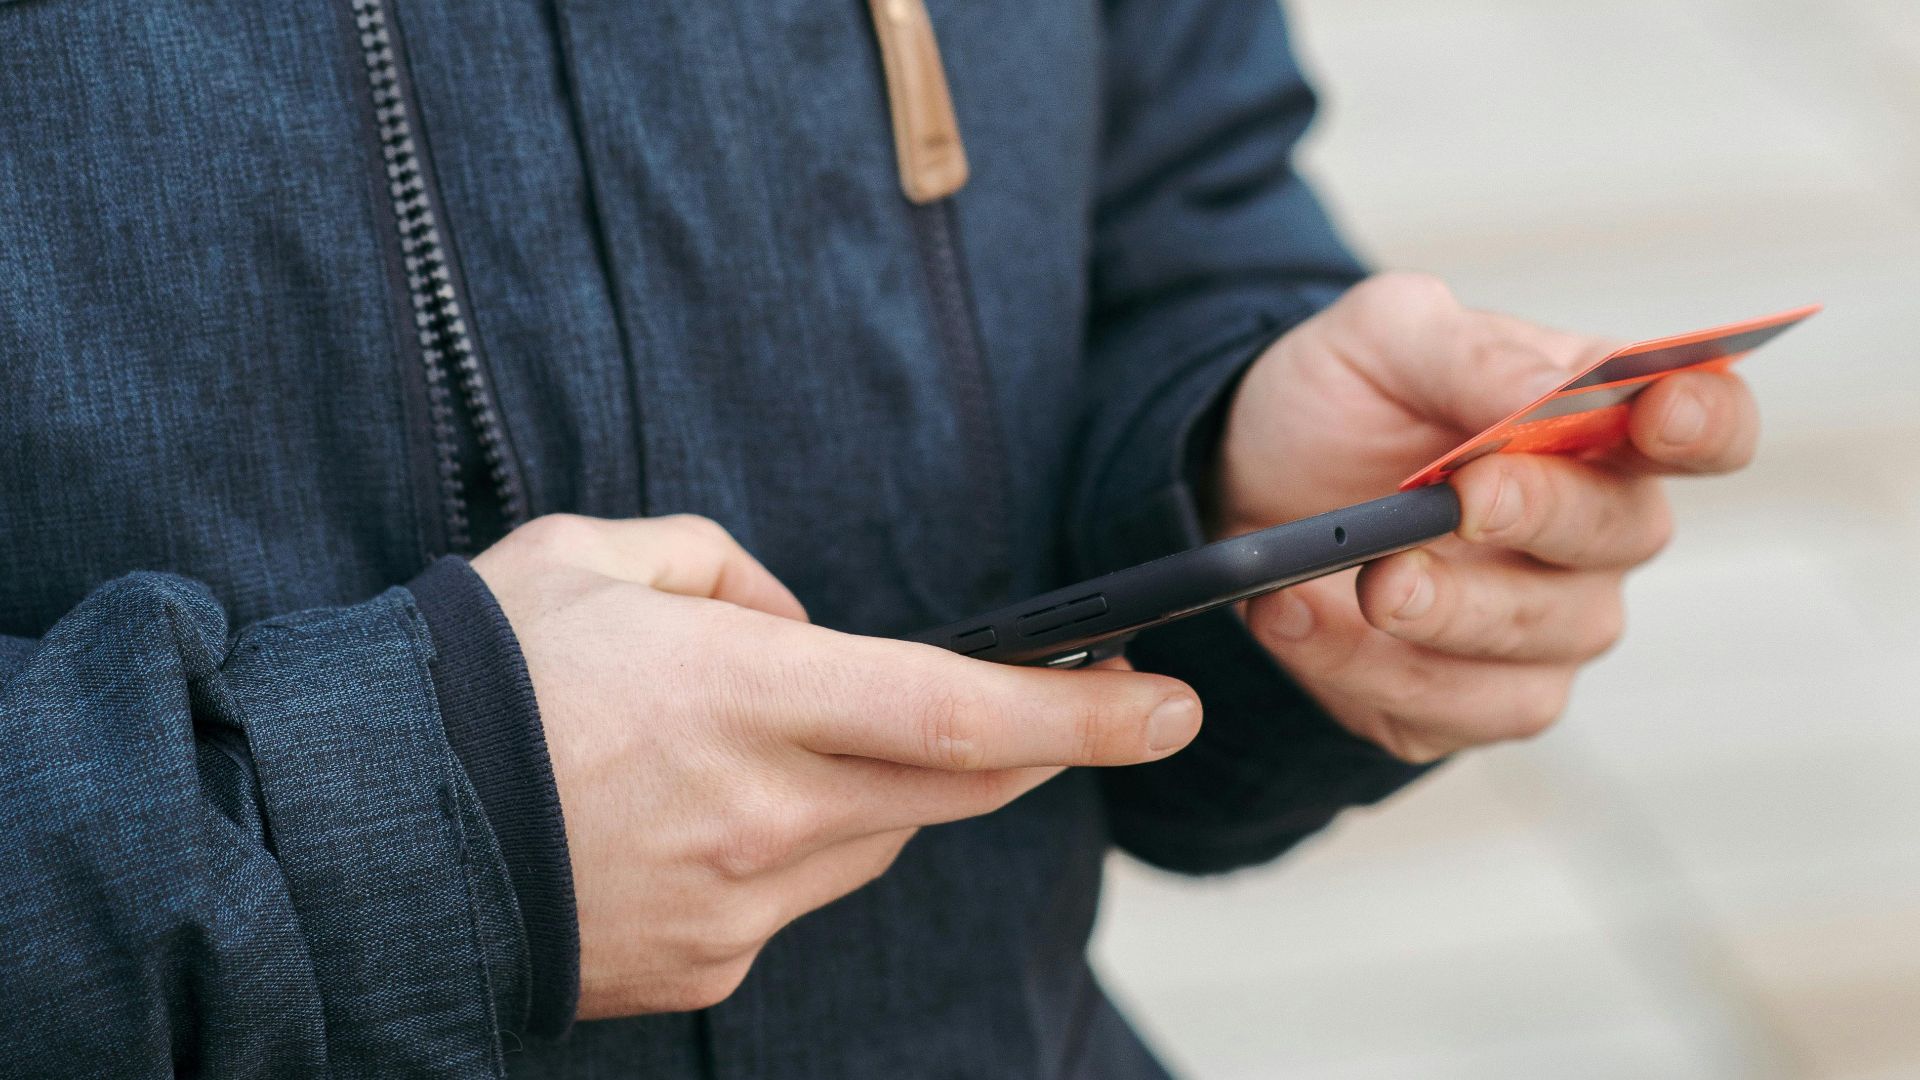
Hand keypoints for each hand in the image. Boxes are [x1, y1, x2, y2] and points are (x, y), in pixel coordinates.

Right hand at [470, 514, 1200, 1016]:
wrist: (362, 834)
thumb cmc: (473, 678)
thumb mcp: (593, 555)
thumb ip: (725, 567)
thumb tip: (800, 624)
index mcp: (742, 694)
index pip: (961, 713)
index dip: (1085, 714)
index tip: (1169, 702)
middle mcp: (762, 810)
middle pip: (958, 788)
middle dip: (1039, 748)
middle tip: (1075, 710)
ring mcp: (740, 903)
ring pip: (882, 839)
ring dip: (889, 787)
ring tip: (800, 740)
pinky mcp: (709, 963)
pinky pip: (802, 894)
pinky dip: (802, 842)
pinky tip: (721, 813)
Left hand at [1210, 273, 1758, 761]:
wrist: (1242, 480)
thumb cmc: (1341, 401)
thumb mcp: (1384, 337)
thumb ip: (1471, 353)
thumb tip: (1550, 392)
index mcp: (1600, 426)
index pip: (1709, 428)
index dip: (1707, 424)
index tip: (1658, 413)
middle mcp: (1595, 534)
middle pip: (1622, 534)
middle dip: (1540, 515)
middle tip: (1462, 498)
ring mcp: (1542, 628)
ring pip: (1536, 640)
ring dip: (1443, 610)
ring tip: (1360, 575)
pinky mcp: (1465, 702)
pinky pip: (1445, 707)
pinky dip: (1359, 664)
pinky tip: (1291, 614)